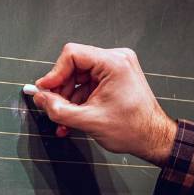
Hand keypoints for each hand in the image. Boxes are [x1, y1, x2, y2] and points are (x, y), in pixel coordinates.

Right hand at [32, 43, 176, 166]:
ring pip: (79, 77)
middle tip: (52, 107)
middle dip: (61, 89)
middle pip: (74, 66)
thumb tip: (39, 97)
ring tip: (63, 119)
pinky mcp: (115, 78)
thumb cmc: (133, 129)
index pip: (72, 54)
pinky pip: (88, 84)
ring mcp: (117, 68)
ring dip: (68, 98)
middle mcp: (116, 60)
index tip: (44, 90)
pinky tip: (72, 118)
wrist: (154, 139)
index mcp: (114, 63)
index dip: (54, 73)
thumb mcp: (88, 121)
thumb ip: (58, 109)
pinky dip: (79, 100)